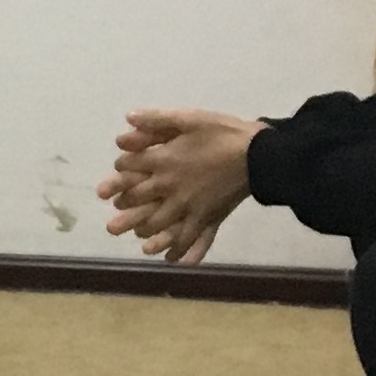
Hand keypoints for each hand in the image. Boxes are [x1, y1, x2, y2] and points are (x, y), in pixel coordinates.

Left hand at [97, 107, 262, 266]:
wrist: (258, 155)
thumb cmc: (224, 133)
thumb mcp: (190, 117)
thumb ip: (157, 118)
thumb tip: (128, 117)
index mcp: (162, 159)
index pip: (128, 166)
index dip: (121, 168)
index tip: (120, 171)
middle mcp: (168, 185)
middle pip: (136, 198)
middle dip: (123, 204)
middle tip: (117, 208)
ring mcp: (186, 205)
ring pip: (156, 222)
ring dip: (143, 229)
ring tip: (137, 235)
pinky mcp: (205, 217)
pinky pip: (187, 238)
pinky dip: (178, 250)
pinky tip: (171, 258)